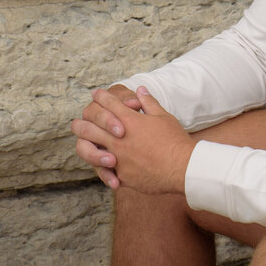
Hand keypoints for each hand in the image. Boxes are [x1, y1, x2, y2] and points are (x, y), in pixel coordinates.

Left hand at [72, 86, 195, 193]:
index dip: (102, 96)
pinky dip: (103, 166)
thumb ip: (148, 103)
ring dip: (85, 141)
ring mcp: (117, 157)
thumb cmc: (174, 140)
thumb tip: (140, 89)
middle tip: (82, 117)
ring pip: (89, 148)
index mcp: (129, 120)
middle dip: (84, 118)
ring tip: (84, 138)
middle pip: (89, 125)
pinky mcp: (120, 175)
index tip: (97, 94)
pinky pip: (104, 170)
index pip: (109, 103)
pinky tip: (103, 163)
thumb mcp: (163, 116)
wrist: (182, 168)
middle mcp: (118, 138)